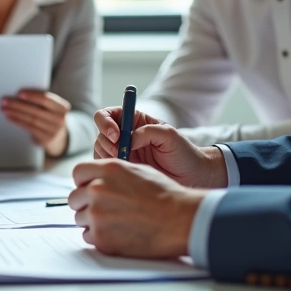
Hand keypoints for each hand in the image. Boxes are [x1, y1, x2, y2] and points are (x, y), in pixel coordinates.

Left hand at [1, 90, 70, 156]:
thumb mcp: (51, 108)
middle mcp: (60, 119)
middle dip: (18, 105)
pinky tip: (9, 117)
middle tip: (5, 101)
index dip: (32, 96)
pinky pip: (29, 128)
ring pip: (31, 119)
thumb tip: (18, 95)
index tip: (19, 93)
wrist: (59, 137)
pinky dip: (18, 121)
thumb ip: (40, 101)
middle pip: (36, 110)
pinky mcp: (46, 138)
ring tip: (4, 109)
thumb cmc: (50, 116)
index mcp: (62, 107)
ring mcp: (54, 130)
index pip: (46, 99)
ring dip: (15, 113)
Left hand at [68, 159, 203, 258]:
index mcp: (107, 170)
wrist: (180, 220)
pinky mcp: (101, 238)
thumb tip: (93, 180)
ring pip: (80, 218)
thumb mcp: (137, 171)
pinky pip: (88, 237)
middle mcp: (97, 189)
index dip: (84, 182)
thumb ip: (110, 174)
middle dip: (86, 203)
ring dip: (93, 221)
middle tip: (105, 209)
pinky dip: (100, 237)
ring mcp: (97, 215)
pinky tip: (120, 233)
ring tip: (118, 222)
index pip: (78, 173)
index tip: (91, 189)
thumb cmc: (164, 196)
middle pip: (74, 198)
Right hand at [93, 107, 227, 188]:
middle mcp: (124, 134)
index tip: (117, 135)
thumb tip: (129, 139)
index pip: (108, 114)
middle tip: (121, 153)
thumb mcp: (169, 135)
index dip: (106, 123)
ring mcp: (122, 152)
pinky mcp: (122, 168)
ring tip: (127, 163)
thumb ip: (148, 132)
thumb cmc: (183, 152)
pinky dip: (109, 168)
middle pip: (100, 132)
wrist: (190, 176)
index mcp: (134, 121)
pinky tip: (125, 171)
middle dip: (107, 143)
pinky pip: (105, 166)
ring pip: (100, 149)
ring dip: (107, 156)